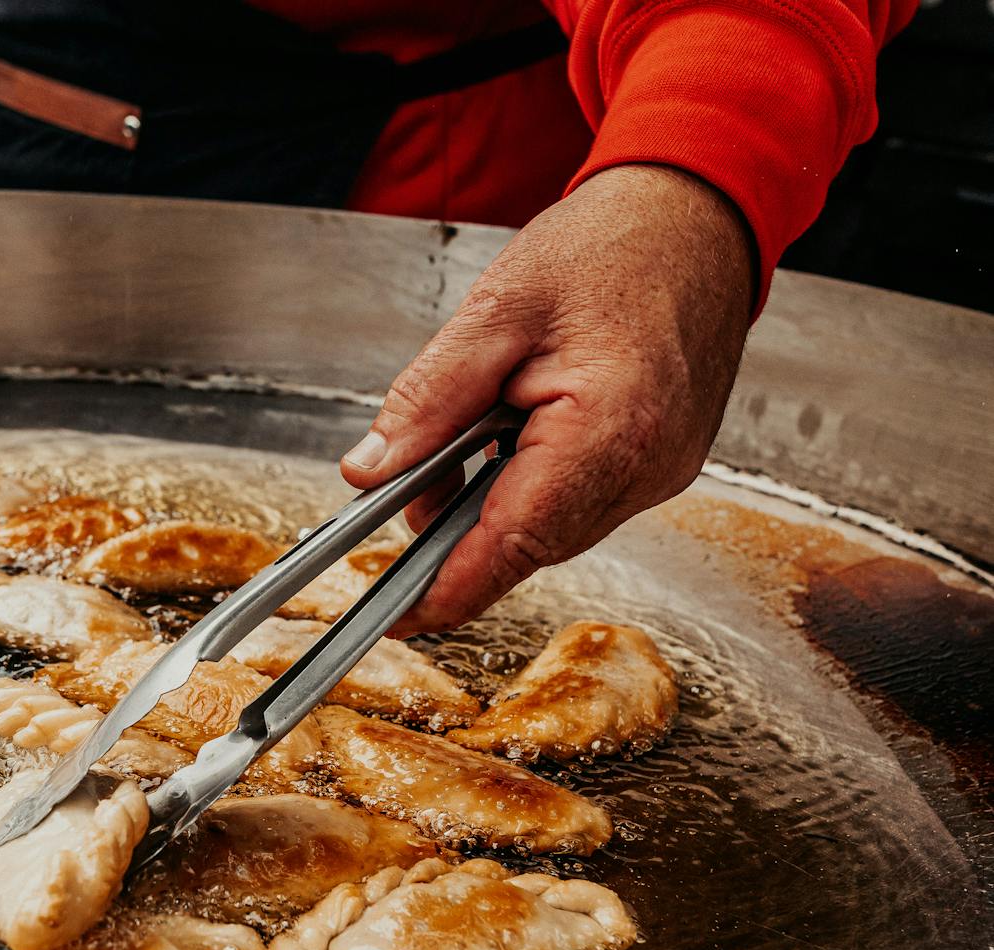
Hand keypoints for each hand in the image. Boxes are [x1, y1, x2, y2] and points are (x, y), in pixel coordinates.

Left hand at [340, 164, 755, 634]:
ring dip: (493, 500)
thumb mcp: (495, 309)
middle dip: (458, 528)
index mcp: (609, 431)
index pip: (512, 545)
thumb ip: (428, 401)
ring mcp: (661, 472)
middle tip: (413, 472)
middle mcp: (647, 467)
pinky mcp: (661, 464)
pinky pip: (578, 502)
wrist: (698, 215)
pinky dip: (530, 482)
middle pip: (528, 545)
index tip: (396, 615)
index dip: (446, 588)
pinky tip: (514, 427)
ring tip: (473, 423)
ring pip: (550, 529)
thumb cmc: (613, 247)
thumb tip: (370, 472)